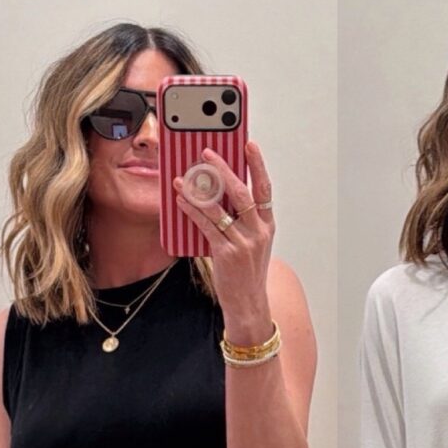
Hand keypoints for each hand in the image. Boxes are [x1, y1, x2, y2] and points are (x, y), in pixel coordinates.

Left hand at [174, 141, 274, 342]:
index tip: (249, 144)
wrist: (248, 303)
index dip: (257, 165)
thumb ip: (243, 219)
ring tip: (185, 176)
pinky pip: (207, 226)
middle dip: (223, 169)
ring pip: (221, 208)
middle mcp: (258, 232)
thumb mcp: (254, 243)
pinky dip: (192, 210)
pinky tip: (181, 200)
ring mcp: (243, 243)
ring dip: (200, 188)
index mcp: (267, 226)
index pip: (264, 189)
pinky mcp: (226, 254)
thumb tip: (220, 192)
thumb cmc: (247, 272)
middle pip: (241, 192)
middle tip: (207, 153)